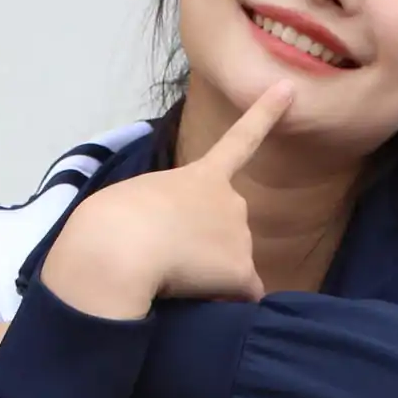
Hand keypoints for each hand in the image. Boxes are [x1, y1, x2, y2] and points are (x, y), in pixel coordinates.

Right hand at [40, 83, 293, 318]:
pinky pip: (244, 297)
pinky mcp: (240, 270)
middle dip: (208, 249)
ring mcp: (239, 236)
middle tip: (168, 260)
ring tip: (171, 277)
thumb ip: (160, 216)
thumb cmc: (109, 222)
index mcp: (198, 177)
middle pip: (228, 232)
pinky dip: (230, 304)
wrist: (118, 246)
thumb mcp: (133, 203)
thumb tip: (172, 256)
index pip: (240, 141)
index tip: (288, 90)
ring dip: (210, 279)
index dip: (265, 114)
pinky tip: (210, 308)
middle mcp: (230, 201)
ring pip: (230, 268)